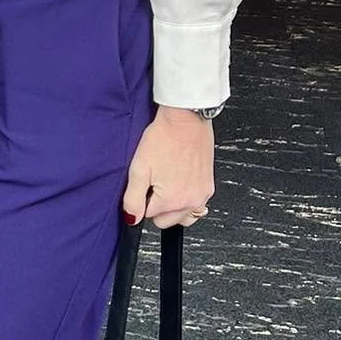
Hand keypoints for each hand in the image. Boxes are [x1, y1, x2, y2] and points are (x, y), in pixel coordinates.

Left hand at [122, 107, 213, 228]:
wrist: (186, 119)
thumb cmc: (164, 138)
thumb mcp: (139, 169)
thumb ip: (132, 199)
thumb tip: (131, 218)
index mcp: (172, 201)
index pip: (148, 216)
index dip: (142, 199)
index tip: (145, 183)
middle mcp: (191, 201)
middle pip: (166, 220)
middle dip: (157, 206)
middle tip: (154, 182)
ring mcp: (203, 194)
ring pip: (183, 215)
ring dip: (173, 206)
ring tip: (166, 182)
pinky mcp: (209, 185)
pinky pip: (196, 204)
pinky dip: (186, 197)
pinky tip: (179, 178)